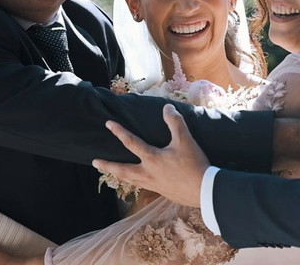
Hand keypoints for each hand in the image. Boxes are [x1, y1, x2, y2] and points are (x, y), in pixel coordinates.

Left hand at [93, 104, 207, 207]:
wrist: (204, 191)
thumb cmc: (193, 165)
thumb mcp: (185, 140)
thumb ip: (175, 122)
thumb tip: (167, 108)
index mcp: (152, 158)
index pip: (131, 142)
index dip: (119, 131)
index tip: (108, 124)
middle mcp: (148, 173)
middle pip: (122, 169)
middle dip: (107, 165)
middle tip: (95, 162)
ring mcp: (153, 185)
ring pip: (130, 180)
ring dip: (119, 175)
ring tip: (112, 173)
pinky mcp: (161, 192)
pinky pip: (142, 186)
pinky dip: (134, 181)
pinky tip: (138, 181)